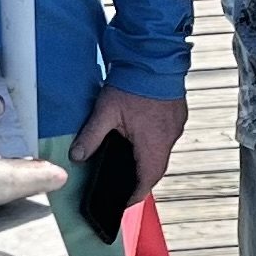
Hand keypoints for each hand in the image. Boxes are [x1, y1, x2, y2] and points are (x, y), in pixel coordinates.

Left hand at [70, 88, 188, 191]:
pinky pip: (167, 136)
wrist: (153, 55)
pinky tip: (142, 136)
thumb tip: (77, 156)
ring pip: (163, 151)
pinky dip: (155, 142)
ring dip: (149, 158)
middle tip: (127, 184)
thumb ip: (91, 137)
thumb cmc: (133, 82)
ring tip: (132, 161)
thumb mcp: (105, 112)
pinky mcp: (178, 113)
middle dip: (142, 178)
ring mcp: (176, 125)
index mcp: (153, 143)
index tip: (125, 200)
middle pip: (157, 168)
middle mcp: (169, 138)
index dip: (136, 194)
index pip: (147, 180)